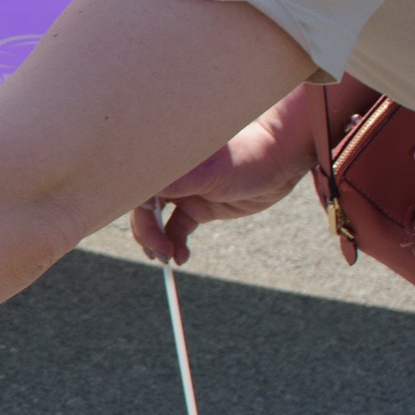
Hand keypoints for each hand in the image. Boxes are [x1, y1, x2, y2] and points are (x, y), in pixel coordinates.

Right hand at [129, 86, 319, 264]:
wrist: (282, 159)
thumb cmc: (247, 156)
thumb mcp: (208, 173)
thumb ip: (172, 182)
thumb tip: (136, 193)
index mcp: (163, 160)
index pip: (133, 187)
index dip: (133, 211)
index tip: (145, 232)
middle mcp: (168, 175)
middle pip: (141, 208)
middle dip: (146, 233)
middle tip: (158, 253)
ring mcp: (182, 191)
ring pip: (156, 222)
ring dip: (158, 241)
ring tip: (167, 258)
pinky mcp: (198, 206)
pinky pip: (177, 229)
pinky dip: (176, 244)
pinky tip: (181, 257)